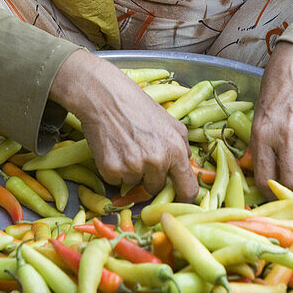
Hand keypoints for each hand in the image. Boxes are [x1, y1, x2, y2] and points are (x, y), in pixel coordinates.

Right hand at [49, 51, 197, 201]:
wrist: (104, 96)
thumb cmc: (137, 104)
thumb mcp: (169, 120)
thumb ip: (181, 143)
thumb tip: (186, 162)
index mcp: (175, 150)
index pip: (188, 189)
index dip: (183, 197)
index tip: (178, 196)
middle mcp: (156, 162)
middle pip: (156, 188)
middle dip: (150, 177)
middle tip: (140, 154)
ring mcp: (132, 167)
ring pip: (134, 184)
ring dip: (130, 172)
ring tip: (125, 146)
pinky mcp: (111, 169)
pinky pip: (116, 181)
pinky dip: (114, 170)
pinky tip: (113, 149)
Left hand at [250, 42, 292, 192]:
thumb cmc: (274, 89)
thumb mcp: (258, 116)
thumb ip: (257, 145)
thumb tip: (253, 170)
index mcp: (262, 134)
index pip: (266, 178)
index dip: (269, 190)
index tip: (273, 189)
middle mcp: (286, 136)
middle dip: (292, 185)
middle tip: (291, 175)